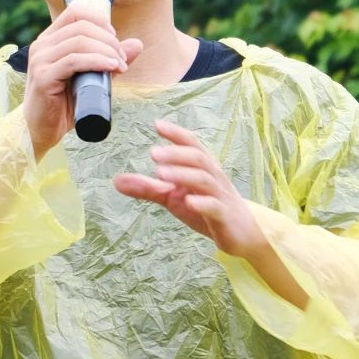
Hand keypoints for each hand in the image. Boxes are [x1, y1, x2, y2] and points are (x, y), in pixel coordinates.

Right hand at [23, 4, 142, 158]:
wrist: (40, 130)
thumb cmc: (64, 104)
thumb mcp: (91, 78)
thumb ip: (110, 60)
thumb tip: (137, 44)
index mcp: (49, 39)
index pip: (75, 12)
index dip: (100, 21)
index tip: (115, 39)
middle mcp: (42, 45)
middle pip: (81, 26)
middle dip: (109, 40)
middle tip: (122, 59)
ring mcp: (40, 60)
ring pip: (79, 41)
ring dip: (106, 51)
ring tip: (120, 66)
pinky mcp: (44, 77)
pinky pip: (74, 61)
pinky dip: (97, 61)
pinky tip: (111, 68)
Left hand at [114, 120, 308, 307]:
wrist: (242, 234)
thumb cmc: (207, 209)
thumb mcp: (174, 198)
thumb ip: (148, 188)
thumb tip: (116, 180)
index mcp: (203, 168)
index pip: (192, 145)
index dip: (176, 134)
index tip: (157, 124)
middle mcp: (214, 178)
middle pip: (198, 158)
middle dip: (176, 154)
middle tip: (153, 153)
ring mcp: (220, 197)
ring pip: (205, 180)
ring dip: (183, 174)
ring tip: (160, 173)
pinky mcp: (224, 218)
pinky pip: (215, 208)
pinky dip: (202, 203)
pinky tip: (188, 202)